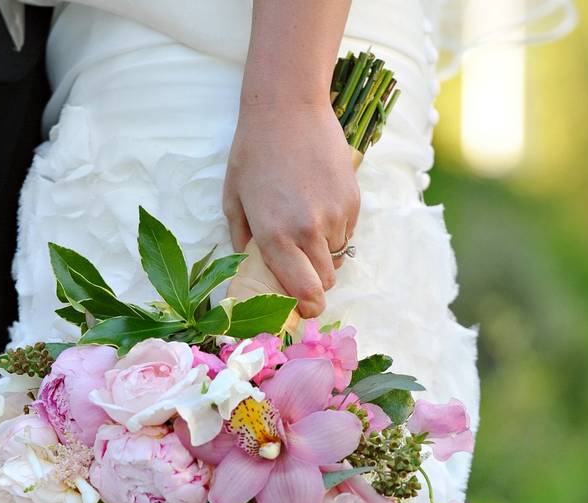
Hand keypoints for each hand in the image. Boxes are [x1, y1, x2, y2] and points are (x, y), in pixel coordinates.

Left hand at [223, 100, 359, 316]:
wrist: (288, 108)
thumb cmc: (253, 152)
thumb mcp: (234, 199)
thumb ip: (242, 241)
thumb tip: (251, 269)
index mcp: (274, 235)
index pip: (303, 292)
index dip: (306, 308)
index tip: (303, 309)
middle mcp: (309, 230)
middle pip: (325, 282)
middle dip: (314, 283)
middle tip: (300, 269)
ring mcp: (336, 215)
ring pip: (338, 256)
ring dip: (324, 253)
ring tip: (305, 223)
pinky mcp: (353, 200)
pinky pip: (348, 231)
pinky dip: (336, 229)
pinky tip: (318, 203)